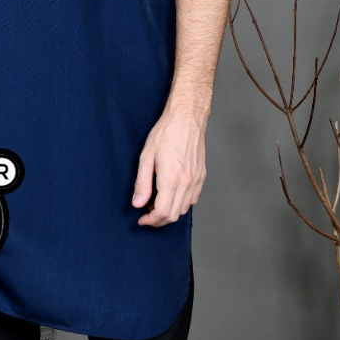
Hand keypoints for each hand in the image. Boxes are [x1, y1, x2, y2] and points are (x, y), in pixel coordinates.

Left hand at [131, 101, 208, 226]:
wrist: (187, 118)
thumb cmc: (166, 133)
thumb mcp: (147, 155)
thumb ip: (142, 182)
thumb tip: (138, 203)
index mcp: (171, 179)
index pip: (162, 212)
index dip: (150, 220)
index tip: (141, 218)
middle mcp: (186, 183)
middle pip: (173, 215)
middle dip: (158, 220)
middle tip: (146, 214)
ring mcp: (196, 180)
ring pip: (184, 209)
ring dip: (169, 213)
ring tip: (156, 204)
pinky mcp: (202, 176)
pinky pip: (193, 199)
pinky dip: (181, 204)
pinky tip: (171, 195)